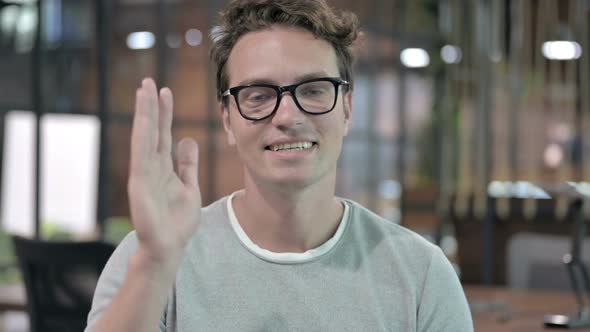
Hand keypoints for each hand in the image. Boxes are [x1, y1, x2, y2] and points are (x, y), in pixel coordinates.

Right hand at [128, 78, 200, 264]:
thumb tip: (188, 139)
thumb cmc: (177, 221)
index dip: (164, 113)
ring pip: (144, 138)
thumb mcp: (189, 186)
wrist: (169, 247)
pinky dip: (142, 137)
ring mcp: (144, 175)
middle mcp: (152, 167)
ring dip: (144, 114)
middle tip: (148, 81)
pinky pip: (141, 156)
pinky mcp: (140, 185)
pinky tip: (144, 120)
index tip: (165, 91)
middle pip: (151, 131)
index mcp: (164, 167)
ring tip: (144, 91)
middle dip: (150, 106)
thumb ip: (187, 164)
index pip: (163, 134)